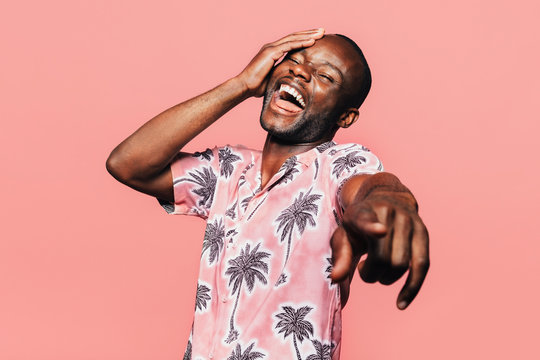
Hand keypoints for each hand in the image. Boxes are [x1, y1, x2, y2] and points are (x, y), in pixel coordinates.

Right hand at [236, 28, 324, 97]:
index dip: (304, 39)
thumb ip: (281, 76)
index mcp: (272, 52)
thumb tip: (291, 82)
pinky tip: (312, 41)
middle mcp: (272, 47)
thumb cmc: (256, 87)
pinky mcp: (271, 52)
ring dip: (308, 35)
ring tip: (321, 33)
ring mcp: (271, 48)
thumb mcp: (273, 79)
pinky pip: (289, 45)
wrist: (245, 87)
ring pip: (293, 38)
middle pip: (294, 37)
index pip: (291, 42)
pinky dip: (301, 42)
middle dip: (309, 33)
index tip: (316, 38)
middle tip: (322, 31)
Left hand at [330, 193, 429, 309]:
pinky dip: (412, 288)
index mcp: (362, 212)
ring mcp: (408, 221)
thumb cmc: (358, 224)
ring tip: (376, 270)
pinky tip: (400, 303)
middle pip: (383, 258)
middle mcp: (388, 213)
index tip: (380, 232)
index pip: (366, 221)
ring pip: (401, 265)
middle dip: (371, 275)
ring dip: (386, 279)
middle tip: (364, 268)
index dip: (372, 227)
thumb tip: (335, 279)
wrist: (386, 199)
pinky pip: (422, 266)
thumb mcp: (344, 235)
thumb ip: (340, 256)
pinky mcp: (423, 232)